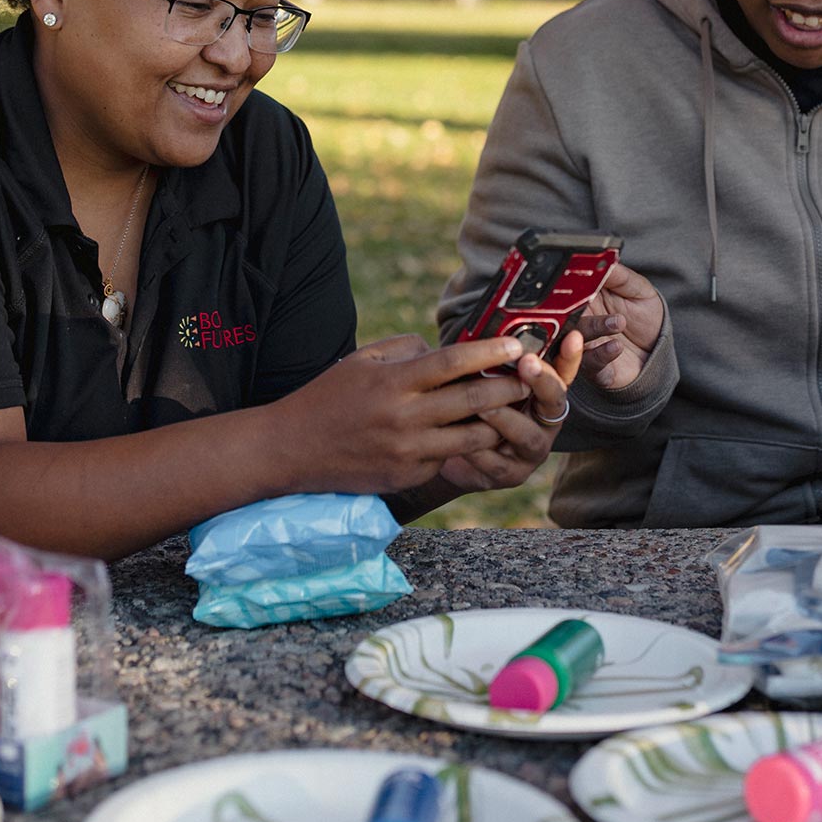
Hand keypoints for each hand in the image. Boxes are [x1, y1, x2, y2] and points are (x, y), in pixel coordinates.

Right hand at [273, 333, 531, 494]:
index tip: (515, 345)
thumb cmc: (329, 397)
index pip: (452, 363)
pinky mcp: (407, 476)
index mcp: (393, 382)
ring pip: (471, 437)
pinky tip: (465, 435)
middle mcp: (404, 418)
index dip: (489, 353)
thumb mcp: (363, 360)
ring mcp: (408, 451)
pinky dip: (460, 445)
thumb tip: (447, 352)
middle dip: (508, 389)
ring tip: (510, 409)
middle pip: (472, 402)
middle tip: (530, 379)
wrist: (292, 450)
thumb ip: (407, 349)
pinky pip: (446, 457)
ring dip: (496, 423)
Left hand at [437, 330, 586, 494]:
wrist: (446, 449)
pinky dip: (479, 450)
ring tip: (485, 406)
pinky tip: (461, 438)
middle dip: (542, 381)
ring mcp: (531, 450)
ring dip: (506, 418)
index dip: (571, 356)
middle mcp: (545, 420)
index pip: (563, 371)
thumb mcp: (479, 376)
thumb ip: (490, 358)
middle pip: (555, 400)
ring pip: (527, 435)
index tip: (573, 336)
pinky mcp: (510, 475)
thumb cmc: (467, 403)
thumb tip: (488, 321)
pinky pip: (497, 463)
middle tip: (527, 362)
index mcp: (542, 393)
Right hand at [569, 262, 663, 392]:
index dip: (566, 285)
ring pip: (571, 340)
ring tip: (617, 323)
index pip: (566, 290)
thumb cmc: (645, 317)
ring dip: (591, 330)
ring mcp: (584, 347)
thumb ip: (619, 276)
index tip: (575, 280)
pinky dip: (600, 355)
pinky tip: (616, 346)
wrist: (658, 351)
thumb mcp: (638, 290)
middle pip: (563, 314)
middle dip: (573, 308)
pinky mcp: (595, 369)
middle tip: (591, 301)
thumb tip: (602, 258)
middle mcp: (579, 323)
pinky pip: (590, 365)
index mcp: (584, 300)